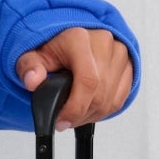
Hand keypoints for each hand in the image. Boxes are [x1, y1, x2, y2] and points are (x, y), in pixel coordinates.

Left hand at [16, 27, 133, 128]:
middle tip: (64, 121)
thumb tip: (33, 81)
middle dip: (80, 115)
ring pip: (110, 100)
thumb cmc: (53, 47)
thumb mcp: (32, 55)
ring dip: (91, 115)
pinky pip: (120, 98)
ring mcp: (120, 53)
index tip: (62, 120)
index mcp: (80, 39)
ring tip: (75, 114)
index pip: (88, 81)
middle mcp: (104, 43)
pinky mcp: (129, 65)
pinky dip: (104, 110)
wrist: (69, 37)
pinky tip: (89, 109)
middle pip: (99, 95)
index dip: (75, 108)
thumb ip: (29, 68)